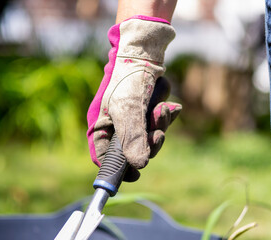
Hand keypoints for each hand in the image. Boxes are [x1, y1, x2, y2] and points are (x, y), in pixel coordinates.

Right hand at [87, 16, 178, 180]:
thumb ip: (133, 137)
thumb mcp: (129, 108)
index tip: (136, 174)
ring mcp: (132, 121)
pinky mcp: (147, 114)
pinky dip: (165, 118)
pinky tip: (169, 107)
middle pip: (133, 152)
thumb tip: (140, 165)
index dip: (120, 169)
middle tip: (157, 132)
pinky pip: (159, 126)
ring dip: (159, 126)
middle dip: (149, 143)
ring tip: (162, 109)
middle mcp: (115, 127)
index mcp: (101, 127)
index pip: (105, 157)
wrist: (145, 52)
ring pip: (149, 139)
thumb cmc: (129, 78)